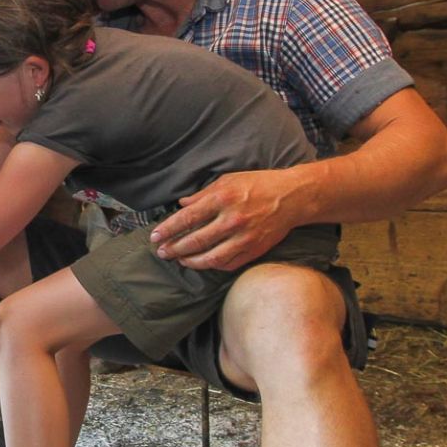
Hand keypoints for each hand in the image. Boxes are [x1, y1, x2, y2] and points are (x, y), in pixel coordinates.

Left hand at [150, 169, 301, 270]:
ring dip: (190, 261)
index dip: (168, 229)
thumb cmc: (258, 184)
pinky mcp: (254, 250)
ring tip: (179, 260)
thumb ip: (203, 194)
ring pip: (210, 258)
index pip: (187, 218)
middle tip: (162, 252)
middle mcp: (232, 219)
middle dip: (174, 249)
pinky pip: (228, 264)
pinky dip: (212, 265)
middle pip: (195, 241)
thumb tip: (181, 205)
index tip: (155, 236)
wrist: (292, 197)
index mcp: (222, 198)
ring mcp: (244, 237)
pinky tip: (202, 262)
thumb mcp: (228, 180)